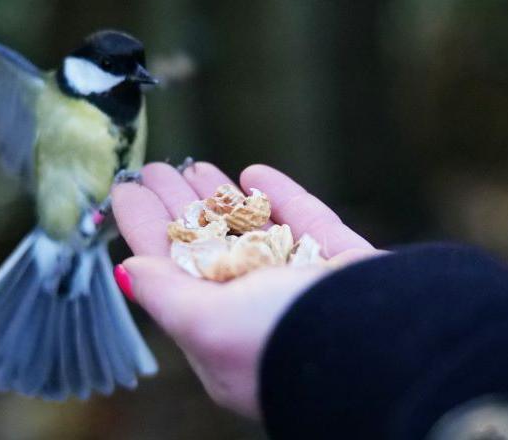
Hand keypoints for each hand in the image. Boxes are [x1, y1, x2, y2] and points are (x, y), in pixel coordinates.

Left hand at [111, 162, 380, 417]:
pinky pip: (306, 221)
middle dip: (180, 208)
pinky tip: (254, 173)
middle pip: (208, 249)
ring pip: (254, 233)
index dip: (146, 231)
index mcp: (220, 334)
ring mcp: (303, 285)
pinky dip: (280, 196)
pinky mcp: (342, 264)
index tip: (125, 192)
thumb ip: (167, 297)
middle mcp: (259, 312)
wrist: (382, 344)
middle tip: (156, 168)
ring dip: (222, 199)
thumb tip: (130, 273)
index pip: (170, 272)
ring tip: (194, 164)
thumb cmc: (281, 343)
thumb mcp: (208, 327)